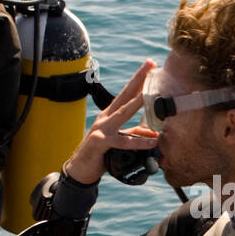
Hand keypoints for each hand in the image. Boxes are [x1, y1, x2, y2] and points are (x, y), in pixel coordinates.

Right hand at [62, 60, 158, 184]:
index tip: (150, 66)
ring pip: (123, 113)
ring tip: (150, 94)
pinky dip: (139, 142)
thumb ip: (134, 135)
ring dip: (137, 102)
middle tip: (151, 65)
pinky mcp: (101, 142)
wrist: (80, 170)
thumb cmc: (100, 154)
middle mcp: (106, 118)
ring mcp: (102, 128)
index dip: (138, 79)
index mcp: (110, 115)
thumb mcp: (119, 141)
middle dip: (138, 79)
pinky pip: (123, 141)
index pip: (126, 94)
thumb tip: (153, 133)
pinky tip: (152, 142)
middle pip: (125, 95)